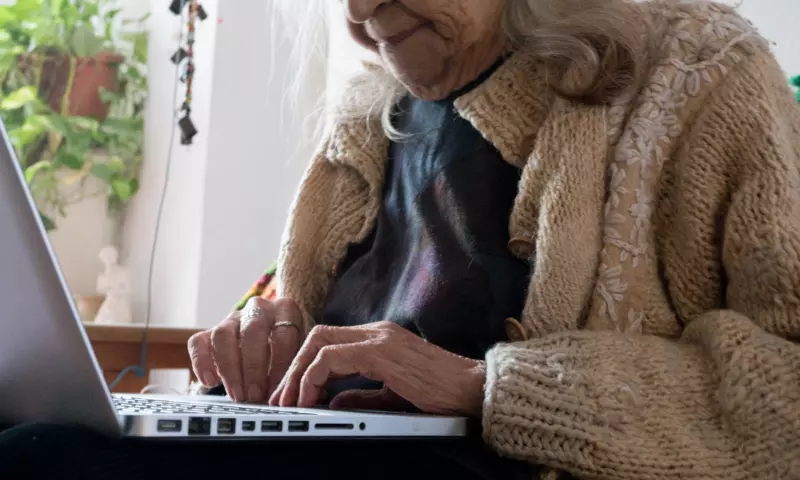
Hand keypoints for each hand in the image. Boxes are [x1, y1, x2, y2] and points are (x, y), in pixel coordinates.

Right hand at [188, 297, 303, 402]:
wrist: (270, 341)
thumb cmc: (289, 352)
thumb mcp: (298, 355)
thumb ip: (292, 370)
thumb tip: (284, 398)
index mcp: (285, 310)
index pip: (283, 334)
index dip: (279, 364)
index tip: (276, 390)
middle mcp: (258, 308)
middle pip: (252, 331)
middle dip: (253, 367)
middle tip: (254, 395)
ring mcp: (232, 318)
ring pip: (223, 335)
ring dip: (229, 368)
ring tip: (237, 395)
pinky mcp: (210, 330)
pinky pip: (198, 342)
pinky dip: (202, 363)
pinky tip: (210, 383)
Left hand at [269, 321, 485, 416]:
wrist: (474, 390)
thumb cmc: (441, 394)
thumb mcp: (392, 395)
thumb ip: (362, 396)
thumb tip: (332, 401)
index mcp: (379, 338)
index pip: (328, 341)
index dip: (304, 366)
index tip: (293, 394)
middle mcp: (377, 331)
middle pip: (317, 335)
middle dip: (293, 367)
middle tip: (282, 399)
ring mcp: (380, 338)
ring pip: (319, 341)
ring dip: (298, 373)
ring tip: (291, 402)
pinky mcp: (383, 352)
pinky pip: (333, 357)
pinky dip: (314, 376)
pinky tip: (312, 399)